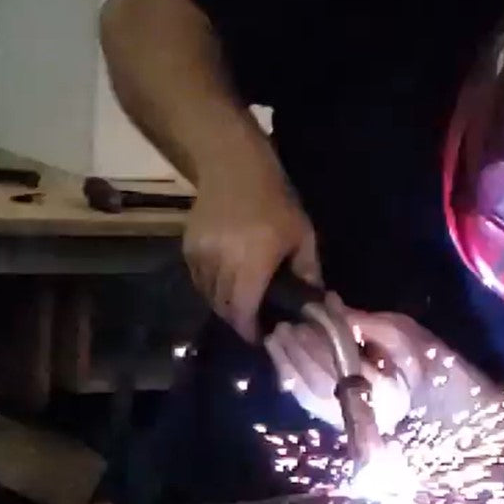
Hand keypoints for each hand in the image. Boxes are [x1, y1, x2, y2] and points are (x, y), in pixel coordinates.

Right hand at [183, 147, 318, 340]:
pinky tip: (227, 281)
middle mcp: (221, 264)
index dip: (250, 330)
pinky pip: (198, 279)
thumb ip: (308, 271)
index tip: (261, 337)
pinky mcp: (188, 247)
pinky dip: (212, 287)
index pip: (243, 312)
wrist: (232, 166)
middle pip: (224, 308)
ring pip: (209, 295)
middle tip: (256, 322)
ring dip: (225, 305)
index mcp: (252, 263)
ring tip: (242, 303)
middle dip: (239, 321)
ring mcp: (201, 256)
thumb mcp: (302, 234)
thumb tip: (315, 302)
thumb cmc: (275, 200)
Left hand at [264, 297, 418, 431]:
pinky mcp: (338, 421)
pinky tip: (280, 358)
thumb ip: (362, 322)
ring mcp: (351, 420)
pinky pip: (307, 403)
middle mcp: (367, 412)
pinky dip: (290, 379)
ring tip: (276, 338)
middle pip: (322, 382)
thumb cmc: (419, 357)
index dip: (323, 337)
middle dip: (299, 351)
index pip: (346, 362)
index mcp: (388, 389)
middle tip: (286, 326)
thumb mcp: (398, 330)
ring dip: (288, 364)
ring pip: (310, 395)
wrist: (432, 393)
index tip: (308, 313)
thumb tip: (329, 303)